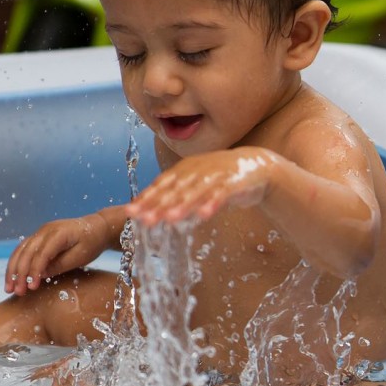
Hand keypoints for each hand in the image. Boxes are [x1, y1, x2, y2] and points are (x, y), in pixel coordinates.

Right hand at [5, 213, 112, 295]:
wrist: (97, 226)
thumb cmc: (92, 242)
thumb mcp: (81, 256)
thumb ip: (61, 265)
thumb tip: (40, 275)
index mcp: (58, 233)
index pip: (41, 254)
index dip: (34, 271)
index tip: (31, 288)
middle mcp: (45, 230)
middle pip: (26, 252)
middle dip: (19, 273)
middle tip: (16, 292)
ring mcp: (40, 232)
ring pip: (20, 250)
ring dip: (13, 269)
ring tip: (8, 288)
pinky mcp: (39, 236)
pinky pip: (23, 249)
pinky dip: (16, 263)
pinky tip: (13, 277)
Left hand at [125, 147, 279, 226]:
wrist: (255, 166)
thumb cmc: (218, 178)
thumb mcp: (194, 184)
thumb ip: (174, 196)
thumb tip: (149, 212)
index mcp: (185, 169)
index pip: (161, 184)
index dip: (146, 198)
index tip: (131, 213)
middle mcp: (197, 169)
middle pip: (174, 189)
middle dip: (158, 204)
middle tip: (144, 219)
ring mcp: (216, 175)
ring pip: (196, 191)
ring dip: (182, 205)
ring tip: (170, 219)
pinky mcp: (234, 182)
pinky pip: (222, 194)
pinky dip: (213, 203)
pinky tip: (205, 215)